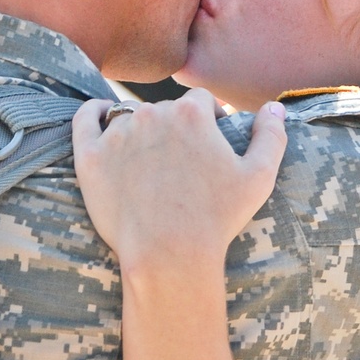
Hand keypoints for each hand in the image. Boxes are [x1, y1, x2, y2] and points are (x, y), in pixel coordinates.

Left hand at [72, 89, 286, 275]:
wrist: (168, 257)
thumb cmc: (217, 219)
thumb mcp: (259, 178)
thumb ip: (271, 136)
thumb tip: (273, 108)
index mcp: (192, 113)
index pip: (201, 102)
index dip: (209, 121)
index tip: (210, 144)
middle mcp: (153, 114)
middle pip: (166, 110)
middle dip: (176, 129)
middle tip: (180, 165)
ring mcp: (118, 134)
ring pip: (130, 118)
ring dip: (140, 131)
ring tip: (148, 164)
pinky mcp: (90, 156)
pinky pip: (86, 119)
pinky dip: (93, 113)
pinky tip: (100, 115)